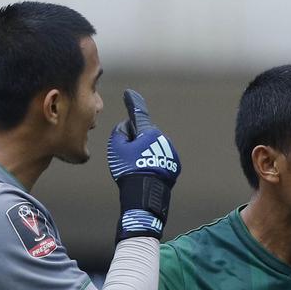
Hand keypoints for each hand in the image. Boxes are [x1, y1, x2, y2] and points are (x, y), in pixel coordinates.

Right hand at [107, 89, 180, 241]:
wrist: (145, 195)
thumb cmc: (129, 170)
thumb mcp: (116, 148)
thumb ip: (120, 132)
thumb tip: (126, 126)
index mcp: (148, 132)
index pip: (138, 113)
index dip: (132, 102)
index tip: (129, 94)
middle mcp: (162, 139)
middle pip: (144, 134)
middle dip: (136, 140)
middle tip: (125, 158)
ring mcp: (170, 153)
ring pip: (153, 148)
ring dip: (145, 154)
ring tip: (136, 171)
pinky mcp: (174, 166)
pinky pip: (160, 160)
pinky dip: (152, 164)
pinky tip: (145, 175)